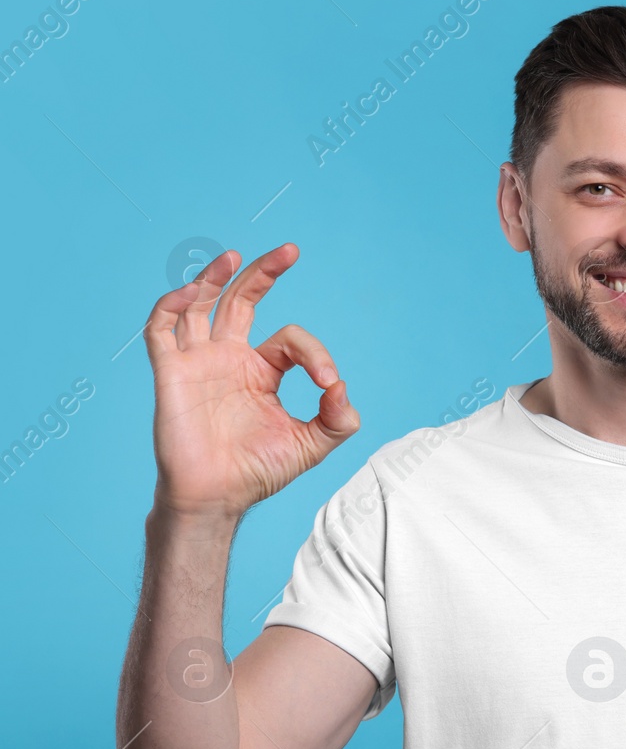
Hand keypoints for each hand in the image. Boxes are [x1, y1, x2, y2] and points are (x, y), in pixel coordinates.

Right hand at [143, 244, 358, 518]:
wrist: (217, 498)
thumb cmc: (257, 471)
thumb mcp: (312, 445)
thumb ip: (338, 418)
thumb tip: (341, 387)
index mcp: (262, 371)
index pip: (290, 339)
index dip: (314, 352)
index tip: (327, 382)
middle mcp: (229, 359)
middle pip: (242, 300)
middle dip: (263, 273)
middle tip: (290, 250)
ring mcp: (198, 362)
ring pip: (200, 306)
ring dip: (214, 278)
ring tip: (234, 255)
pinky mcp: (171, 373)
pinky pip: (162, 329)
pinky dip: (172, 306)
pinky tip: (193, 291)